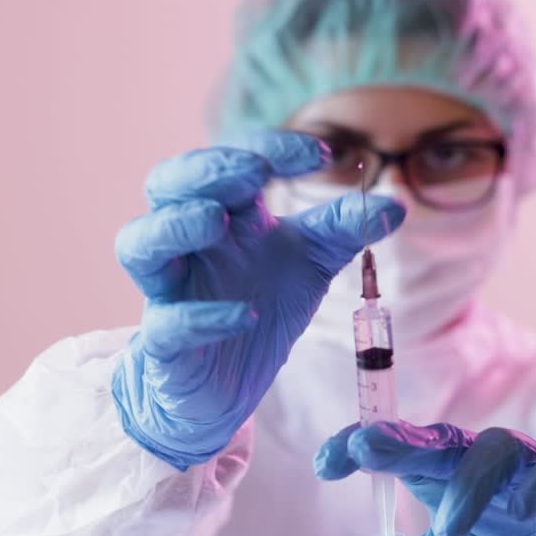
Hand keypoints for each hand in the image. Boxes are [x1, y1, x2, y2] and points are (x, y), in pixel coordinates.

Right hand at [112, 131, 404, 469]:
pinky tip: (248, 314)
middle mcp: (188, 242)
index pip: (234, 161)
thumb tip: (397, 204)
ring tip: (218, 222)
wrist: (224, 386)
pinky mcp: (164, 344)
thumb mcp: (309, 263)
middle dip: (205, 169)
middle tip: (252, 169)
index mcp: (225, 213)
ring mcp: (169, 290)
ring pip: (138, 243)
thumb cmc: (257, 304)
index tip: (325, 154)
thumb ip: (343, 230)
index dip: (272, 150)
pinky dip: (203, 316)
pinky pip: (167, 323)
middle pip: (166, 183)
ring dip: (175, 225)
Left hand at [314, 421, 535, 535]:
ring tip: (446, 526)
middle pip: (443, 437)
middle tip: (365, 447)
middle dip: (404, 439)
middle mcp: (486, 471)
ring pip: (501, 446)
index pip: (400, 445)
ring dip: (469, 480)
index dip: (362, 444)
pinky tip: (521, 510)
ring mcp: (535, 476)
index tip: (325, 463)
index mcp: (444, 483)